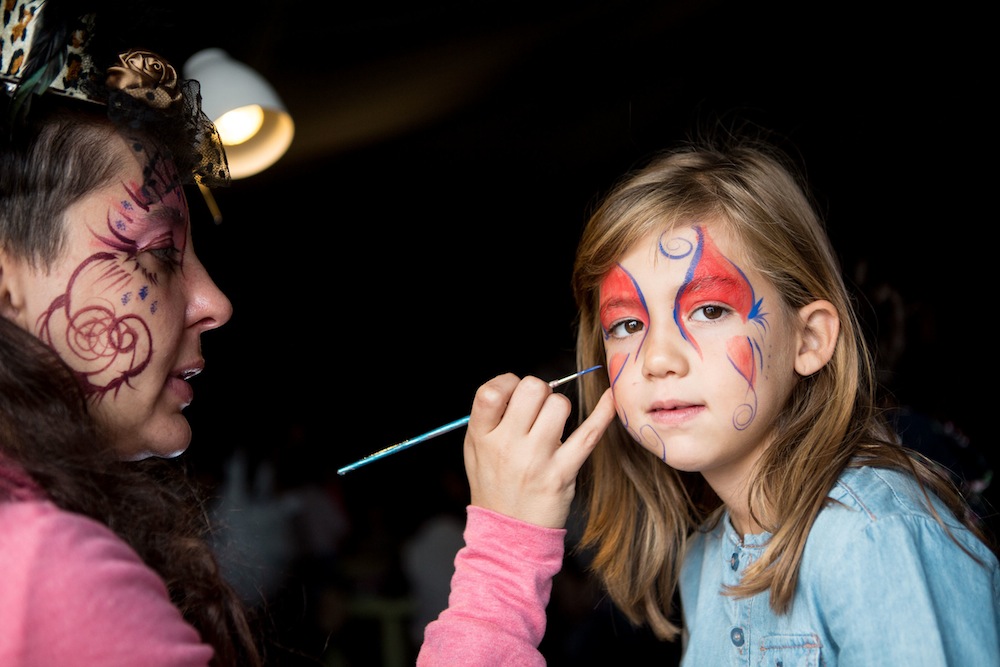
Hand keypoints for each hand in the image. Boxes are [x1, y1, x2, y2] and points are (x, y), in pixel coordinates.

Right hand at [463, 372, 615, 528]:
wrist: (508, 534)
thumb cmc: (494, 485)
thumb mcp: (476, 451)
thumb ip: (490, 417)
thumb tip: (518, 384)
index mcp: (481, 437)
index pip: (492, 391)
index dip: (509, 382)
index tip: (516, 392)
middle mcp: (507, 446)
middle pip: (532, 389)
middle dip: (540, 390)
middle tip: (538, 409)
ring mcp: (536, 459)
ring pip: (560, 405)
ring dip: (560, 407)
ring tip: (553, 426)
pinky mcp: (563, 472)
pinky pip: (589, 433)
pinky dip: (603, 412)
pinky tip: (611, 398)